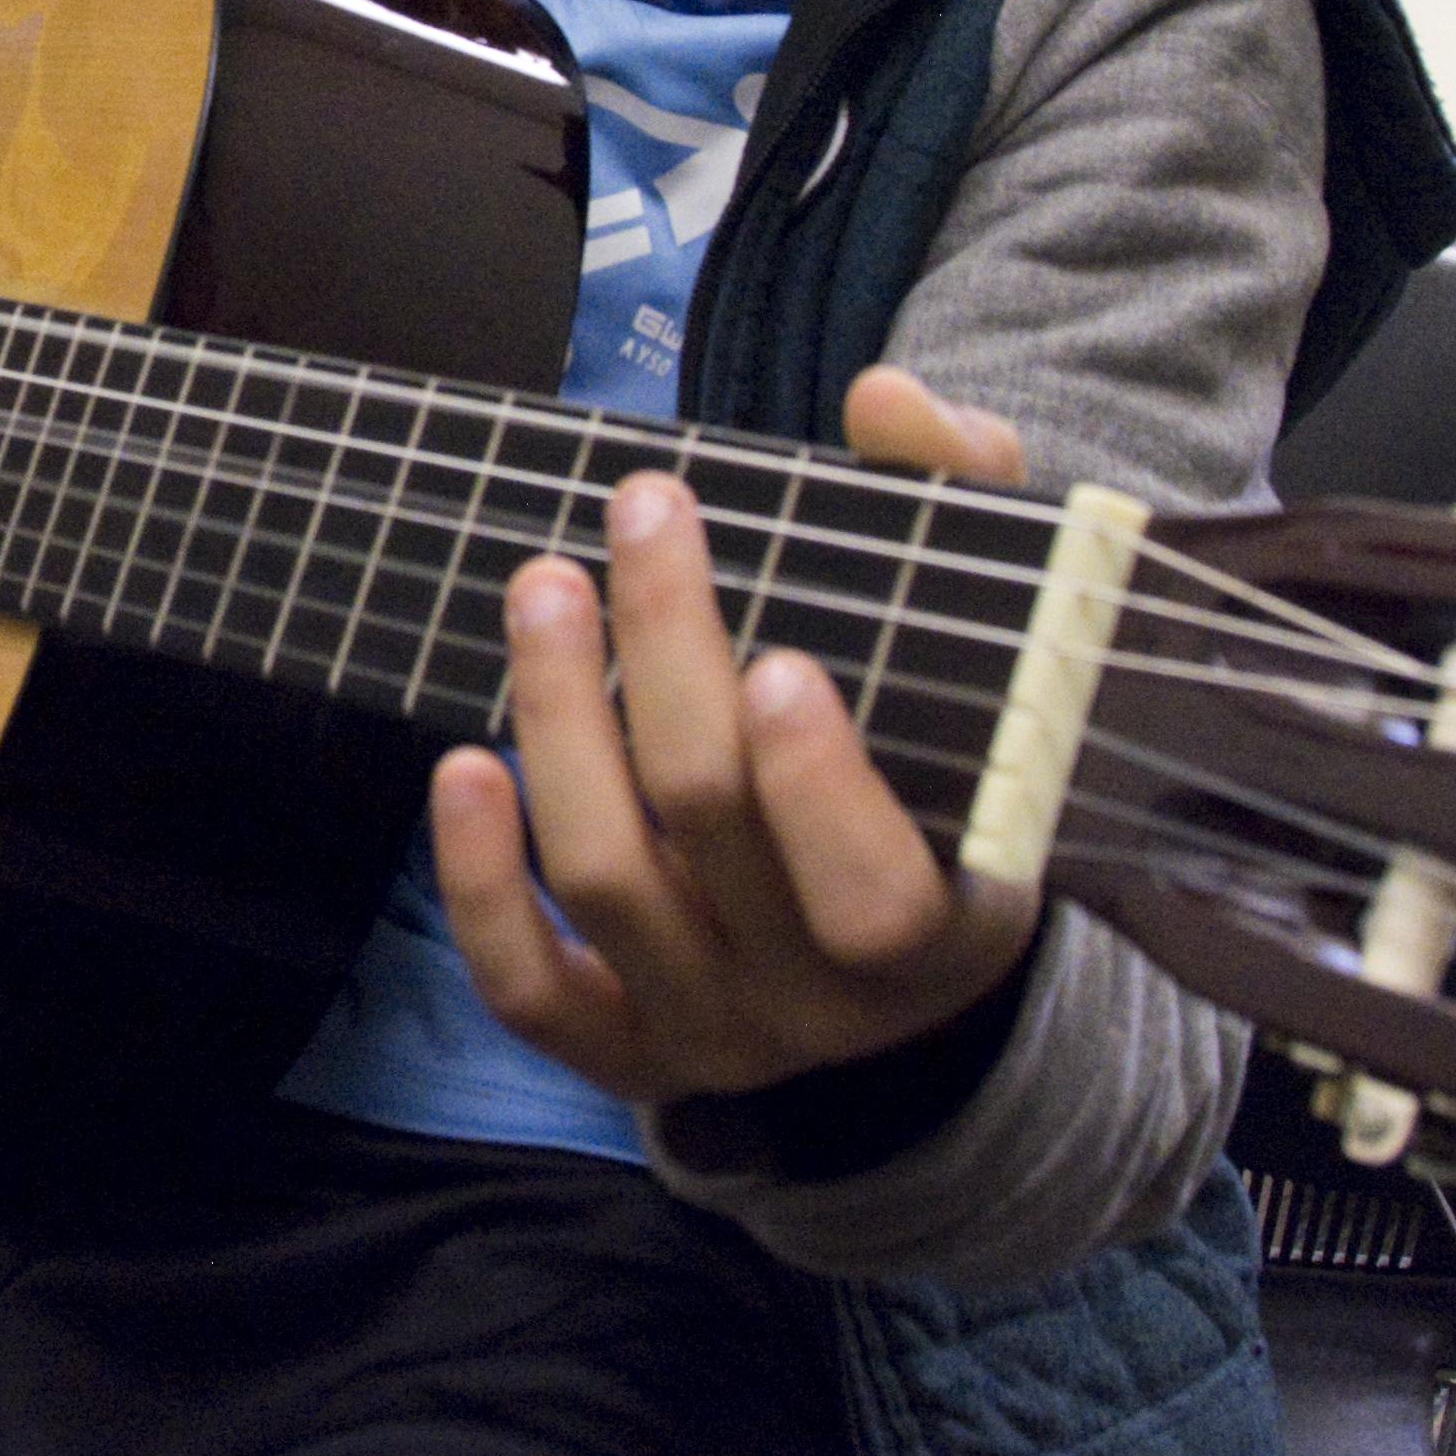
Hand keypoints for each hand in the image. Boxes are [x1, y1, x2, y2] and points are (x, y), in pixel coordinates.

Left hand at [427, 363, 1049, 1104]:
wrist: (895, 957)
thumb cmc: (940, 764)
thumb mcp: (992, 650)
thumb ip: (955, 514)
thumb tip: (886, 404)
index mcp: (945, 929)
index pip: (876, 897)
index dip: (816, 787)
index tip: (778, 658)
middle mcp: (825, 1007)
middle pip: (708, 834)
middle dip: (662, 660)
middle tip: (641, 516)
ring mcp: (713, 1034)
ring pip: (606, 885)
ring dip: (557, 721)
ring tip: (543, 586)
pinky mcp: (619, 1051)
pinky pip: (526, 989)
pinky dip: (480, 881)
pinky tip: (464, 764)